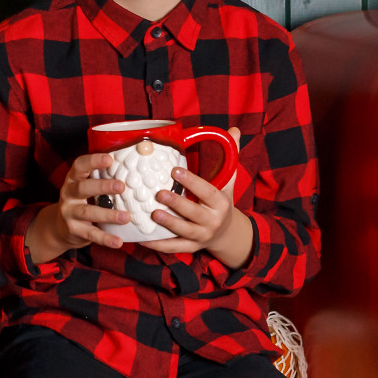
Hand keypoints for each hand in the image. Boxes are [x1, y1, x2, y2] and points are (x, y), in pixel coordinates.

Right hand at [55, 151, 130, 250]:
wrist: (60, 228)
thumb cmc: (82, 202)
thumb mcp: (86, 188)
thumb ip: (102, 179)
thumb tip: (133, 170)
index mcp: (73, 179)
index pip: (79, 165)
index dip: (93, 161)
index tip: (110, 159)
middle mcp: (68, 194)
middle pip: (83, 188)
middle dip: (102, 186)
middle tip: (122, 186)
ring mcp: (68, 212)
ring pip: (88, 212)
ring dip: (108, 215)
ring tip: (126, 217)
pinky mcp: (73, 230)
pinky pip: (91, 234)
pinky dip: (105, 238)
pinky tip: (118, 241)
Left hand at [146, 127, 243, 256]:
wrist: (226, 233)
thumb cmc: (220, 201)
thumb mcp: (227, 181)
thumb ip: (229, 155)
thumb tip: (234, 129)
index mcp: (221, 203)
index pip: (207, 192)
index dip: (192, 182)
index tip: (175, 170)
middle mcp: (212, 221)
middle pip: (194, 213)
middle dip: (177, 204)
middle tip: (159, 193)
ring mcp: (201, 236)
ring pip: (184, 231)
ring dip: (168, 224)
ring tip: (152, 214)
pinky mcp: (190, 247)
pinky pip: (173, 247)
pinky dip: (158, 245)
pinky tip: (142, 238)